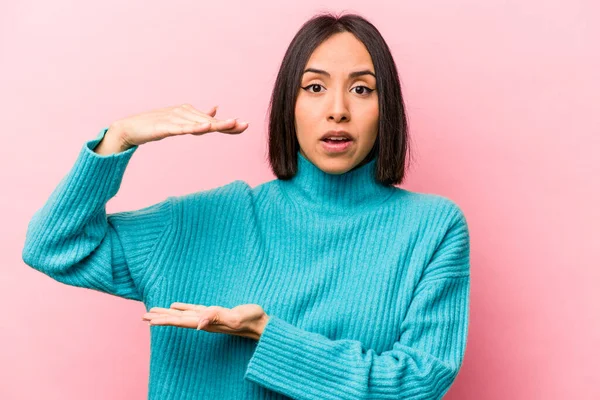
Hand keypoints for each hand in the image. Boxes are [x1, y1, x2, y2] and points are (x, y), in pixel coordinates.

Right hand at [107, 103, 248, 150]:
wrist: (129, 128)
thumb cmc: (155, 126)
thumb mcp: (179, 122)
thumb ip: (198, 119)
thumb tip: (215, 110)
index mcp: (188, 113)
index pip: (212, 120)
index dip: (228, 125)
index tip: (244, 126)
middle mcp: (184, 113)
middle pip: (209, 121)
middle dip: (227, 125)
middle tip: (245, 125)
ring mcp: (174, 119)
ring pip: (198, 124)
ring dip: (216, 125)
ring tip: (232, 125)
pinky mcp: (165, 127)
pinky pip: (182, 128)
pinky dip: (194, 127)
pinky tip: (206, 128)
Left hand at [142, 302, 268, 340]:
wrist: (260, 324)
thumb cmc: (250, 320)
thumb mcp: (235, 317)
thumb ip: (217, 318)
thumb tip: (199, 325)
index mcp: (206, 322)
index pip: (181, 321)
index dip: (165, 320)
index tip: (150, 320)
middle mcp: (204, 321)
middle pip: (178, 319)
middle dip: (160, 318)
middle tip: (143, 317)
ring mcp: (209, 317)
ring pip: (183, 314)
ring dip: (168, 313)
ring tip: (153, 312)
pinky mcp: (215, 312)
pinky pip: (193, 310)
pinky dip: (182, 308)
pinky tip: (175, 306)